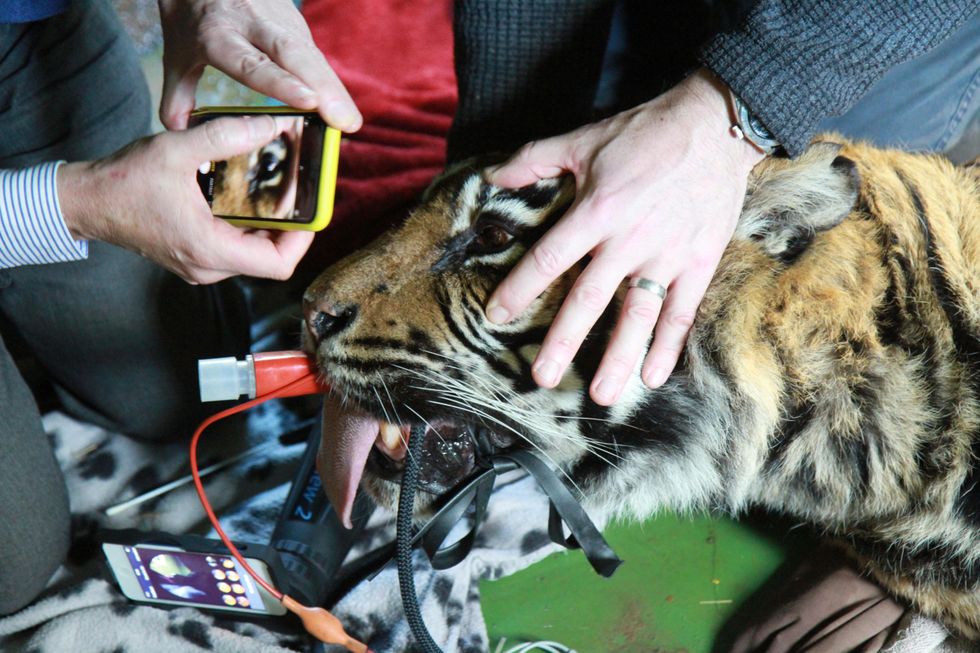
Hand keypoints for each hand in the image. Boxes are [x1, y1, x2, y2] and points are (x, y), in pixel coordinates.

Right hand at [57, 115, 314, 283]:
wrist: (84, 201)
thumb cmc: (123, 181)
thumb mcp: (177, 149)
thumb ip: (226, 136)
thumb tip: (271, 126)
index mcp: (209, 249)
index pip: (277, 265)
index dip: (303, 241)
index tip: (310, 211)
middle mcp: (208, 266)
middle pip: (270, 258)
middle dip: (290, 227)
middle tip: (299, 194)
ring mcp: (201, 265)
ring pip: (254, 254)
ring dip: (270, 226)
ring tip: (279, 191)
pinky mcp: (194, 256)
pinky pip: (235, 248)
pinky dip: (249, 226)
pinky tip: (249, 197)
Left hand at [157, 0, 361, 131]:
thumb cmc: (189, 14)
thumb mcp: (175, 52)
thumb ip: (178, 94)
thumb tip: (177, 131)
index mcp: (217, 33)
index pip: (252, 62)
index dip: (282, 83)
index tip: (308, 102)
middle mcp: (252, 23)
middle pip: (294, 56)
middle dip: (324, 89)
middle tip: (344, 122)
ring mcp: (278, 21)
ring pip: (311, 56)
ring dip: (334, 89)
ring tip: (350, 122)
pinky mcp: (295, 24)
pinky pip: (314, 57)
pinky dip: (330, 83)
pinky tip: (343, 109)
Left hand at [485, 68, 764, 404]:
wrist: (715, 125)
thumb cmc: (644, 133)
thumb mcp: (583, 138)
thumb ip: (535, 160)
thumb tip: (493, 178)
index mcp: (597, 210)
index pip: (550, 258)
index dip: (521, 289)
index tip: (497, 316)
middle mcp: (629, 238)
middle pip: (589, 299)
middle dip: (564, 341)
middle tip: (542, 377)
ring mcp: (667, 254)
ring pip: (638, 314)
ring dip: (619, 357)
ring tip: (603, 395)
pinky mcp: (700, 261)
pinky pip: (682, 311)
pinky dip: (669, 345)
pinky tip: (653, 377)